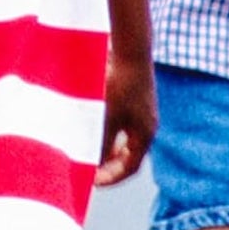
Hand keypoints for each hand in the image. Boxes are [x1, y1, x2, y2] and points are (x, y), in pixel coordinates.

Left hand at [94, 50, 156, 187]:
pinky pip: (118, 118)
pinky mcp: (133, 93)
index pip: (129, 167)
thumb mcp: (106, 116)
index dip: (110, 177)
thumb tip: (91, 163)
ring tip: (83, 145)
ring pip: (121, 134)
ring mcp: (141, 108)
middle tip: (86, 166)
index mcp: (145, 134)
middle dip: (106, 162)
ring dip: (103, 142)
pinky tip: (87, 119)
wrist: (129, 47)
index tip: (91, 182)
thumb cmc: (119, 83)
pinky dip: (103, 125)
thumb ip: (99, 142)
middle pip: (126, 153)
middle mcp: (146, 123)